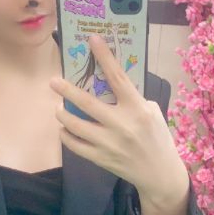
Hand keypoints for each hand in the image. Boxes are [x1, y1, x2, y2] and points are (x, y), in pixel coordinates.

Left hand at [49, 34, 188, 205]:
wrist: (160, 174)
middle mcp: (122, 124)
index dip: (104, 56)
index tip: (92, 39)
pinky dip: (66, 135)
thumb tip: (108, 83)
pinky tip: (64, 129)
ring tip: (58, 108)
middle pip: (87, 102)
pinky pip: (75, 145)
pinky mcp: (101, 158)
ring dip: (62, 114)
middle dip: (67, 90)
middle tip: (53, 81)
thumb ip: (131, 99)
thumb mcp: (152, 112)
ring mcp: (110, 143)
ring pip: (75, 125)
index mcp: (137, 108)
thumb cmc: (157, 137)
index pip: (117, 76)